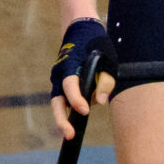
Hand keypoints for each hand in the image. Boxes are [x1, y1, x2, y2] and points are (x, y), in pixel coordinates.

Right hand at [49, 18, 114, 141]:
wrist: (80, 28)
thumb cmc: (96, 43)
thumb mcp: (107, 59)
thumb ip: (105, 81)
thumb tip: (102, 102)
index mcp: (70, 66)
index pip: (70, 87)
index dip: (77, 100)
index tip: (85, 111)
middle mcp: (60, 75)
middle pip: (57, 102)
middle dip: (62, 120)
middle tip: (70, 135)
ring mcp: (60, 80)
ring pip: (60, 103)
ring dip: (66, 116)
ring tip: (74, 129)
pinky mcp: (63, 84)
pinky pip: (67, 98)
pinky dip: (74, 105)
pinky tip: (83, 108)